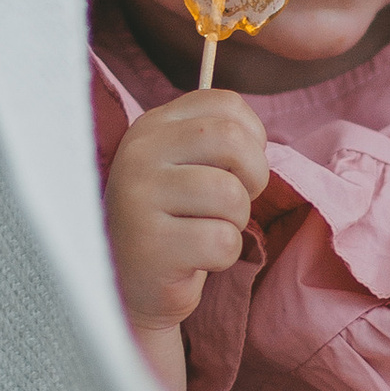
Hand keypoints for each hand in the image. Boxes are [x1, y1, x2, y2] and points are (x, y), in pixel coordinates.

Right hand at [105, 91, 268, 390]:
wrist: (129, 287)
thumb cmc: (171, 222)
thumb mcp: (183, 167)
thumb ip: (214, 140)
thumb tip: (260, 138)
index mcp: (151, 127)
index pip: (225, 104)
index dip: (252, 138)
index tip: (236, 168)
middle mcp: (138, 153)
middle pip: (232, 141)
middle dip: (253, 177)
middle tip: (234, 203)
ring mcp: (139, 197)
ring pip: (231, 195)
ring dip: (235, 222)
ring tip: (206, 231)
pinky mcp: (150, 244)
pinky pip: (222, 241)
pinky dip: (223, 256)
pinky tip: (194, 259)